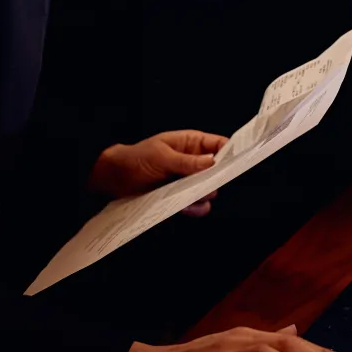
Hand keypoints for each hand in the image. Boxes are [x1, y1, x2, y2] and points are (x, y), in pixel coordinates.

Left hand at [88, 129, 229, 215]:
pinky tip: (189, 207)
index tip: (236, 162)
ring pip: (207, 190)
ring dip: (205, 195)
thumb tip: (212, 162)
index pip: (218, 145)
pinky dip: (195, 208)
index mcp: (190, 143)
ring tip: (197, 197)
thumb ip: (187, 161)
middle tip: (211, 185)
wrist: (115, 178)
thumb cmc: (136, 158)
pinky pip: (195, 204)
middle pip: (217, 170)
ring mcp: (186, 180)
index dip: (230, 152)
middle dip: (216, 178)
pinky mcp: (179, 197)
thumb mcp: (161, 155)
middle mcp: (192, 162)